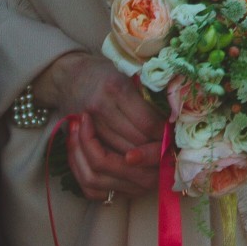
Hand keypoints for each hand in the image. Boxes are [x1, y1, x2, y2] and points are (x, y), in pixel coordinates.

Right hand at [34, 53, 164, 200]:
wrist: (70, 76)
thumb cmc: (108, 75)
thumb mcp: (132, 76)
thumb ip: (151, 97)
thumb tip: (176, 124)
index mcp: (117, 88)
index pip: (147, 124)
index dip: (164, 136)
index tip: (174, 139)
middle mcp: (100, 107)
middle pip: (134, 145)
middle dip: (154, 154)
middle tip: (169, 156)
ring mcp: (87, 125)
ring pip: (119, 158)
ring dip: (139, 166)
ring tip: (154, 165)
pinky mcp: (78, 138)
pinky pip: (102, 162)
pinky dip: (119, 170)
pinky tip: (133, 167)